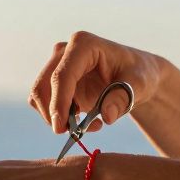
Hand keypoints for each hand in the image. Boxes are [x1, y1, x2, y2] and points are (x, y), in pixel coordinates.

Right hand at [28, 31, 164, 134]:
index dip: (58, 102)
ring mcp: (57, 66)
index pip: (62, 75)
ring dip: (58, 118)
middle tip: (75, 134)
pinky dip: (60, 118)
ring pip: (39, 97)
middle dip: (53, 114)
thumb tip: (106, 115)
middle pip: (43, 86)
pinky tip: (85, 121)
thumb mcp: (139, 85)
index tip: (61, 127)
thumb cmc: (139, 75)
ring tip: (91, 125)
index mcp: (83, 45)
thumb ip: (123, 98)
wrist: (136, 78)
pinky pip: (45, 105)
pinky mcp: (55, 83)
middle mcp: (64, 52)